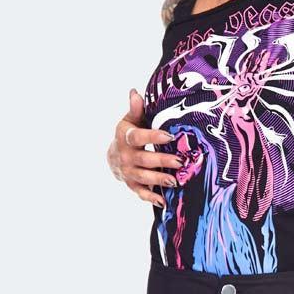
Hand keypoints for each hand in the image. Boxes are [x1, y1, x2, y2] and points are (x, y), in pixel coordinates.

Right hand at [106, 89, 181, 207]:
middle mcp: (125, 156)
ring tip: (175, 181)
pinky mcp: (132, 184)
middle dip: (162, 162)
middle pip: (144, 160)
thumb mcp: (130, 120)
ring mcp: (128, 172)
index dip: (153, 137)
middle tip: (179, 162)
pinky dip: (151, 198)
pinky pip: (141, 192)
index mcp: (125, 137)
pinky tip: (164, 201)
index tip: (170, 136)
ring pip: (143, 177)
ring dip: (158, 180)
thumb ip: (136, 109)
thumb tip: (135, 92)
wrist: (114, 155)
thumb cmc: (129, 133)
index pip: (138, 137)